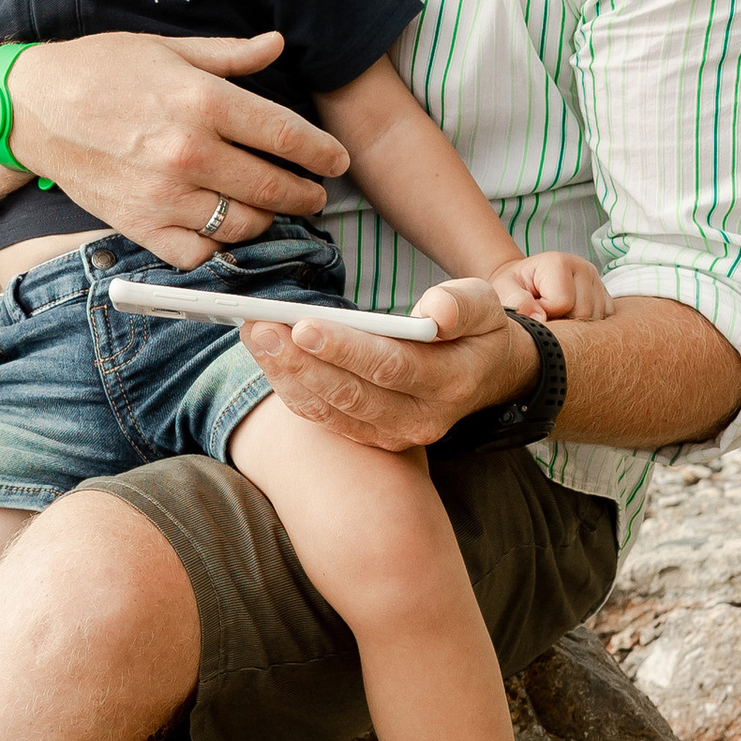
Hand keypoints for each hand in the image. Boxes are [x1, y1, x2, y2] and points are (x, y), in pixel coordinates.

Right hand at [7, 30, 344, 266]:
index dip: (321, 153)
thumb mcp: (168, 48)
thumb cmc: (101, 69)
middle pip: (274, 187)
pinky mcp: (141, 225)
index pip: (286, 135)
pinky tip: (225, 232)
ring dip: (268, 222)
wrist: (34, 109)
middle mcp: (190, 151)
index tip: (336, 161)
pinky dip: (218, 248)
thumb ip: (230, 55)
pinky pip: (198, 252)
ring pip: (243, 225)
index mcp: (203, 101)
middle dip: (305, 195)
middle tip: (314, 195)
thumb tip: (279, 44)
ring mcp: (165, 194)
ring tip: (273, 213)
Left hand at [239, 275, 531, 454]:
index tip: (303, 325)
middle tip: (260, 327)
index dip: (345, 349)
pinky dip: (293, 389)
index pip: (390, 367)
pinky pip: (325, 418)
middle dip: (300, 361)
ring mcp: (395, 435)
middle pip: (350, 394)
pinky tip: (268, 357)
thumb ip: (461, 304)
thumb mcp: (485, 305)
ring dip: (286, 374)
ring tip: (254, 334)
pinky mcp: (373, 437)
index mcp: (450, 382)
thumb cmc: (477, 330)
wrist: (486, 377)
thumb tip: (434, 312)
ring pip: (330, 410)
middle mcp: (421, 419)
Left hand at [494, 248, 614, 323]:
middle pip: (583, 313)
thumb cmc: (515, 285)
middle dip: (562, 321)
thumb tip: (540, 318)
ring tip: (557, 314)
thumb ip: (516, 301)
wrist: (526, 279)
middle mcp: (583, 267)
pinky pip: (605, 319)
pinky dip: (588, 325)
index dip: (545, 314)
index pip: (563, 303)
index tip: (534, 308)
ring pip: (595, 319)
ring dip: (575, 325)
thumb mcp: (505, 289)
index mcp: (559, 262)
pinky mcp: (604, 293)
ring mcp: (597, 280)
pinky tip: (570, 316)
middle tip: (545, 313)